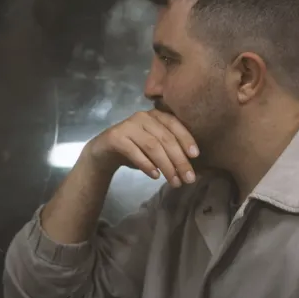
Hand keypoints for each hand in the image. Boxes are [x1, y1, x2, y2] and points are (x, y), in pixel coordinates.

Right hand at [83, 110, 199, 186]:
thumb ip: (170, 150)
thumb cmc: (134, 150)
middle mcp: (143, 117)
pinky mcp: (116, 137)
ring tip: (174, 181)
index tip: (195, 156)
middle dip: (179, 159)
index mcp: (155, 115)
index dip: (186, 139)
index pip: (174, 124)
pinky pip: (134, 151)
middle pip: (165, 138)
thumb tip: (190, 166)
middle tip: (188, 178)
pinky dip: (147, 165)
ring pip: (152, 145)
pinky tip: (155, 176)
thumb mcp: (155, 147)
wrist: (103, 153)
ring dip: (166, 165)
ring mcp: (128, 125)